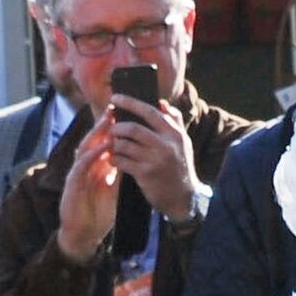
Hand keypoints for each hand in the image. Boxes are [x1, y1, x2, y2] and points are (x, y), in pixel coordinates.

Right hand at [58, 113, 121, 263]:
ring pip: (86, 147)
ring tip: (109, 120)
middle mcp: (85, 165)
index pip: (104, 142)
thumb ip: (120, 172)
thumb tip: (135, 157)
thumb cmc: (98, 211)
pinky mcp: (72, 184)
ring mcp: (77, 173)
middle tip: (116, 108)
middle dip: (105, 124)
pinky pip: (82, 165)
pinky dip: (92, 155)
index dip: (114, 129)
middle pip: (94, 140)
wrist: (84, 233)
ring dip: (97, 134)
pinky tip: (102, 148)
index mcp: (95, 166)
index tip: (128, 116)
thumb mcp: (114, 189)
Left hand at [108, 95, 202, 221]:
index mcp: (175, 134)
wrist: (183, 197)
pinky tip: (114, 159)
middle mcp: (166, 146)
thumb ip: (175, 121)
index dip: (130, 102)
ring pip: (124, 145)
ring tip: (113, 145)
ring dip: (114, 144)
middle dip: (117, 127)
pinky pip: (122, 161)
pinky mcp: (145, 174)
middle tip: (111, 128)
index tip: (115, 98)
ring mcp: (155, 160)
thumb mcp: (183, 143)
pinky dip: (115, 159)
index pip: (150, 112)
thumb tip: (161, 102)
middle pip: (133, 128)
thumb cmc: (180, 167)